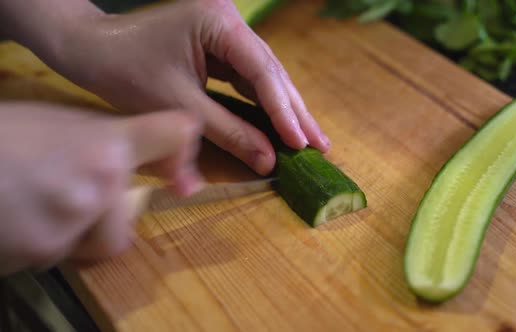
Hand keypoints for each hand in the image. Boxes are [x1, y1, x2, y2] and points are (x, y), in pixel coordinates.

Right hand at [0, 102, 199, 274]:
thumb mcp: (51, 119)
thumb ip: (99, 136)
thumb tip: (134, 155)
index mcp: (105, 144)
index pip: (172, 135)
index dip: (181, 148)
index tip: (178, 168)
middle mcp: (100, 186)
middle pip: (128, 213)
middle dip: (106, 208)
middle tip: (69, 188)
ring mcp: (72, 224)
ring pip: (99, 238)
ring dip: (78, 228)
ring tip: (37, 202)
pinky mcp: (44, 255)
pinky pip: (63, 253)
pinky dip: (47, 239)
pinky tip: (20, 217)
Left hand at [41, 0, 330, 182]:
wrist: (92, 49)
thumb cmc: (127, 72)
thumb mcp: (181, 106)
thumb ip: (229, 132)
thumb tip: (268, 160)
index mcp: (219, 23)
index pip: (262, 72)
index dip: (283, 112)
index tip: (301, 144)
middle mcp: (229, 22)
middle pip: (272, 72)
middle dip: (295, 111)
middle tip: (322, 145)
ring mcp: (226, 34)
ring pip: (265, 76)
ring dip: (286, 110)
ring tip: (311, 139)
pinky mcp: (220, 47)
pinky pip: (249, 79)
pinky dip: (265, 105)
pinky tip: (284, 124)